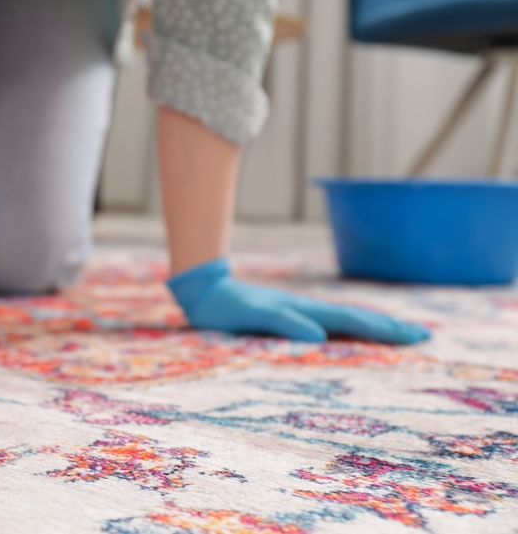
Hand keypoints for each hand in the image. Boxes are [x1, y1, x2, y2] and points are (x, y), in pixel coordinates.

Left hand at [167, 259, 429, 343]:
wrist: (206, 292)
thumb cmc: (228, 308)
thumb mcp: (255, 317)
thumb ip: (285, 324)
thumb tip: (319, 338)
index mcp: (306, 312)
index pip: (353, 323)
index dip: (384, 331)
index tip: (415, 337)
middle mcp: (309, 312)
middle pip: (358, 321)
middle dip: (390, 329)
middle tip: (424, 337)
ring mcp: (301, 315)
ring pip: (346, 323)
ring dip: (374, 330)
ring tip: (400, 336)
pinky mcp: (290, 320)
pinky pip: (329, 328)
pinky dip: (349, 332)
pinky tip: (352, 338)